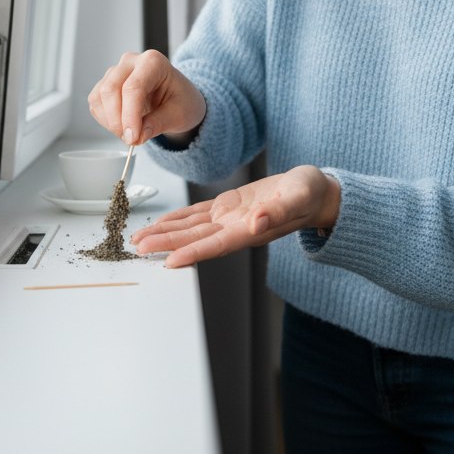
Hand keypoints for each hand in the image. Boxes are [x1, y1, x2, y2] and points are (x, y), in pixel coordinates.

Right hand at [88, 49, 205, 145]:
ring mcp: (115, 72)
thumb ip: (158, 124)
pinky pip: (96, 104)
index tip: (133, 138)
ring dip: (110, 122)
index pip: (133, 87)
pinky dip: (105, 120)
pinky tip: (122, 126)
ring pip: (99, 97)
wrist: (178, 98)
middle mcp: (131, 62)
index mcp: (153, 62)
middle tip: (131, 140)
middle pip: (111, 90)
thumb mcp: (179, 115)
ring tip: (130, 134)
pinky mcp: (105, 84)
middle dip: (117, 120)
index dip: (129, 115)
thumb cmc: (182, 100)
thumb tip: (137, 136)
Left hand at [131, 165, 340, 267]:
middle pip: (195, 239)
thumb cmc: (310, 195)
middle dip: (166, 244)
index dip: (191, 253)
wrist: (315, 192)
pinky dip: (178, 217)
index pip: (215, 245)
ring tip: (140, 239)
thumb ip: (277, 211)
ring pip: (191, 228)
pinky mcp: (228, 206)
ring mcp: (229, 219)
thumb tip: (256, 223)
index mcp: (249, 231)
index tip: (168, 261)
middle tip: (138, 249)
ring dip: (165, 234)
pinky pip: (197, 213)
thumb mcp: (298, 197)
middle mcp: (234, 229)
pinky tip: (162, 221)